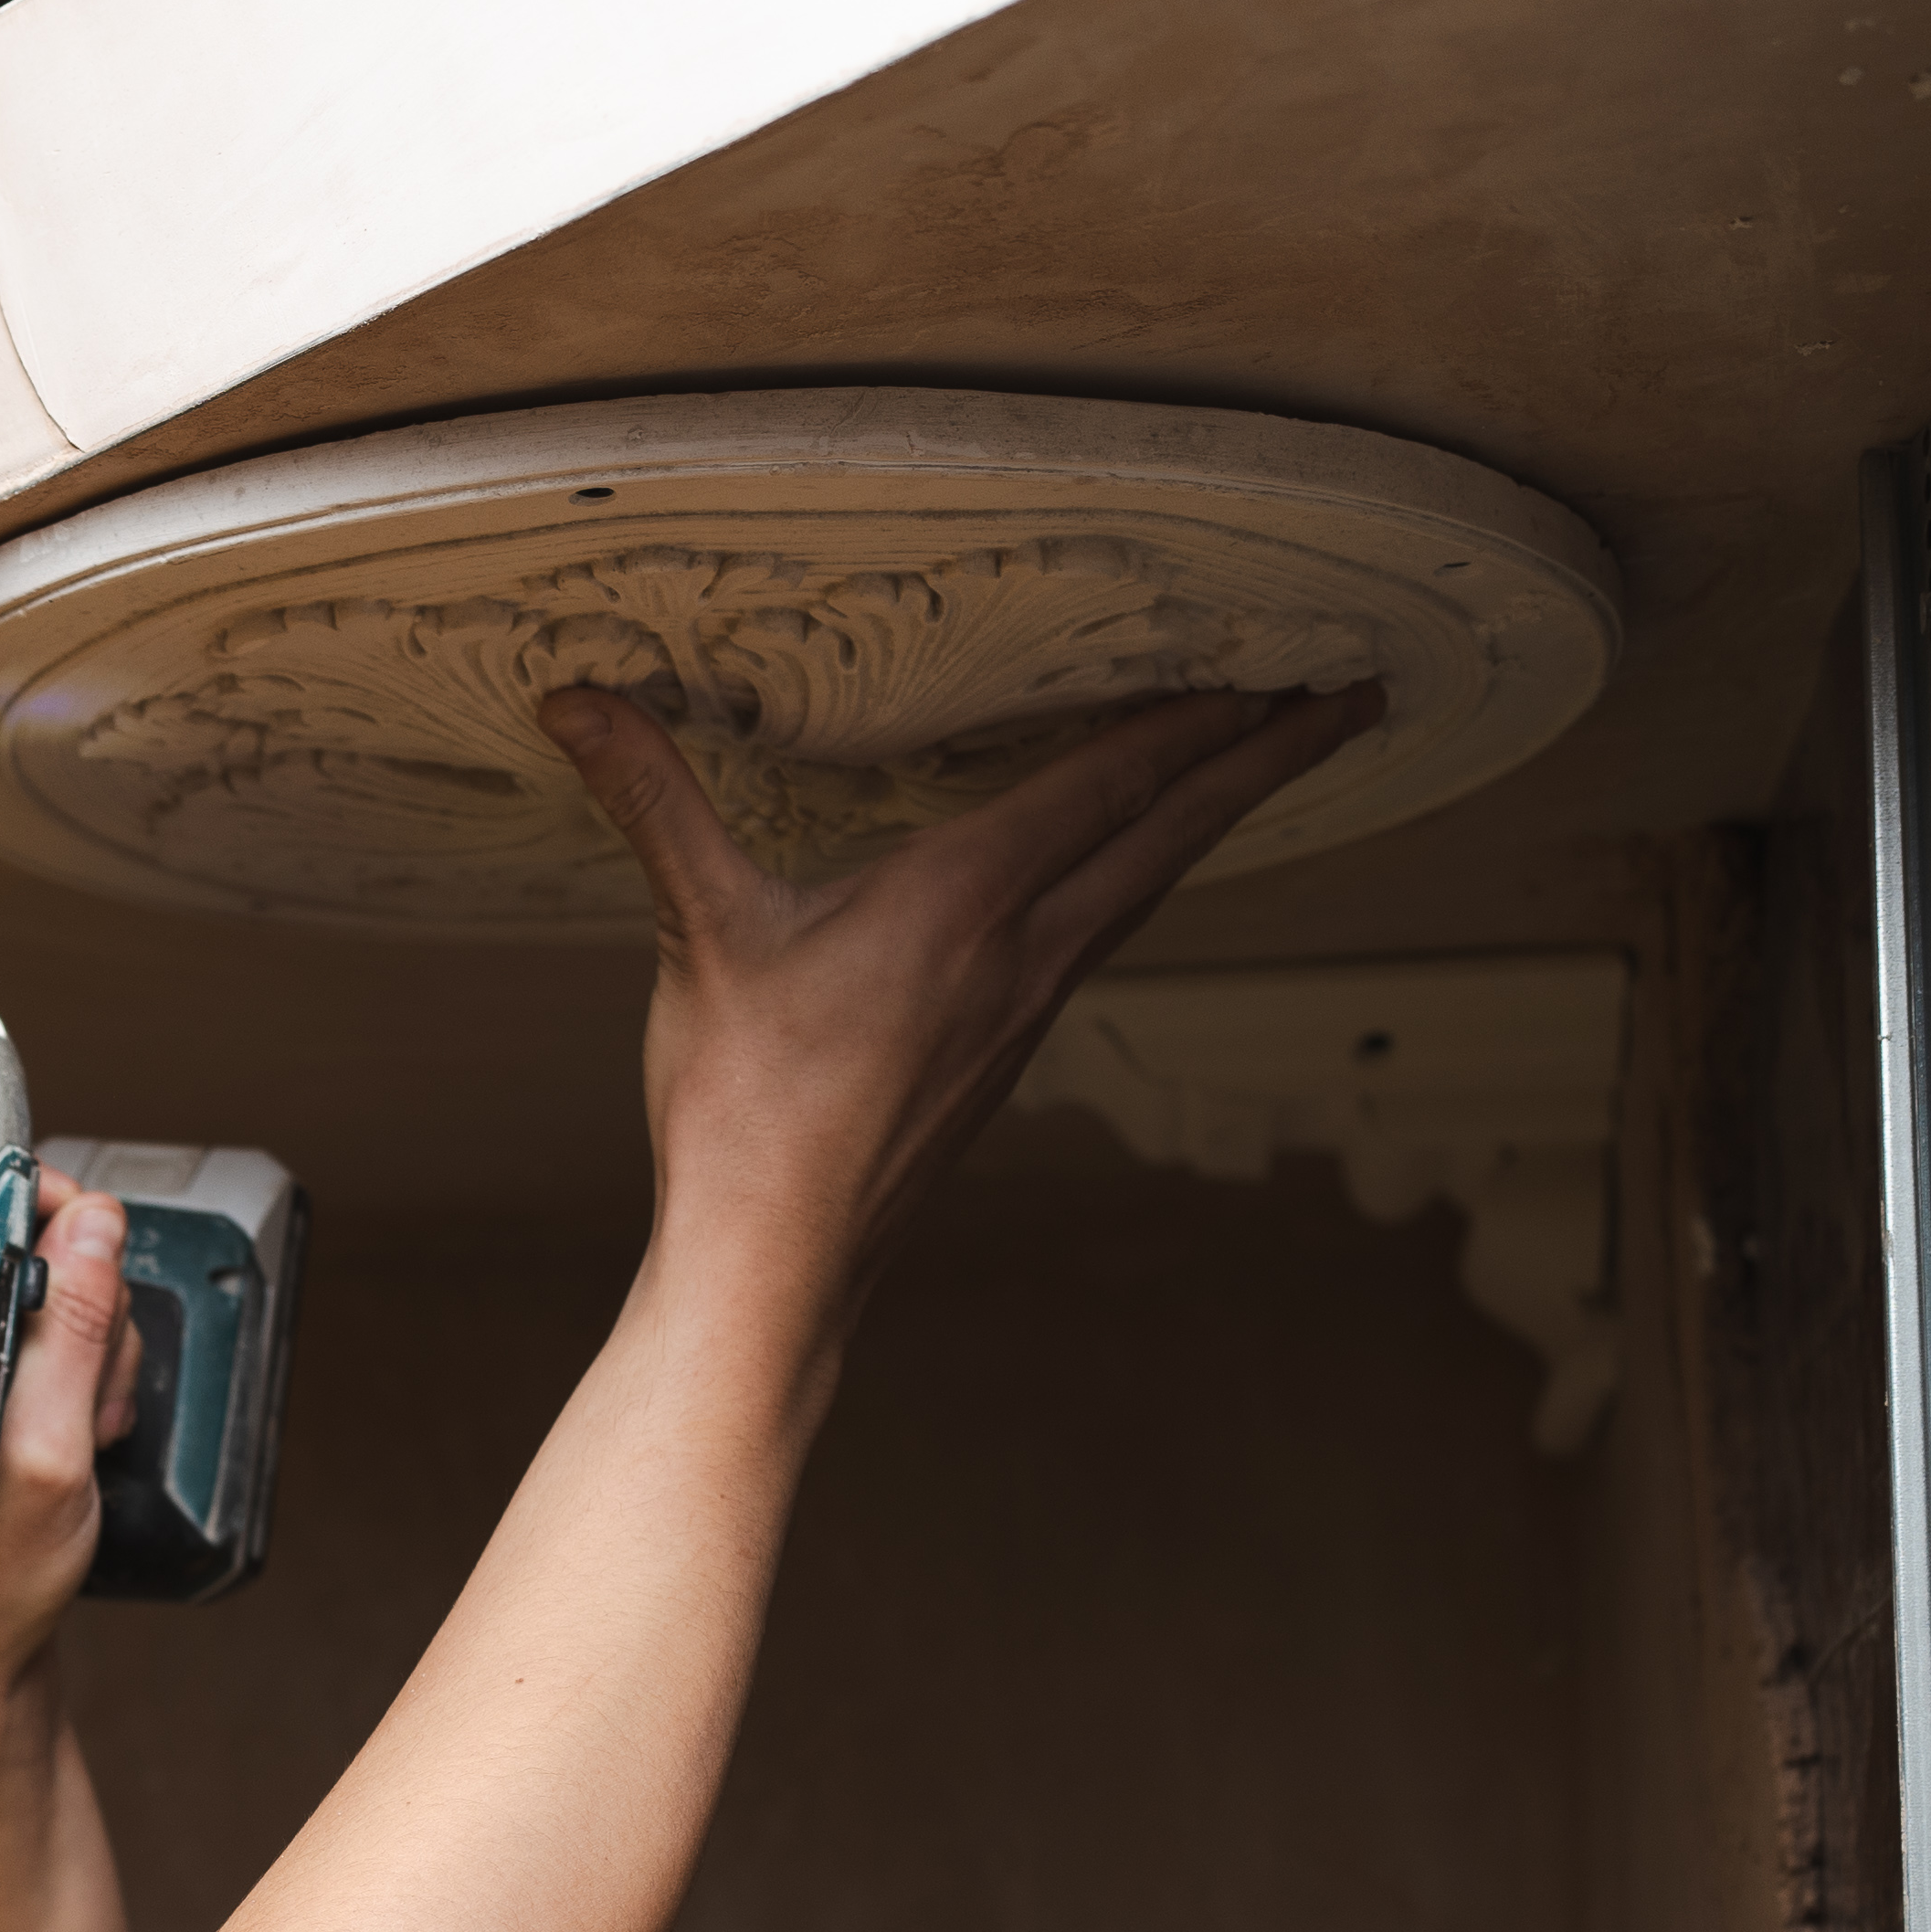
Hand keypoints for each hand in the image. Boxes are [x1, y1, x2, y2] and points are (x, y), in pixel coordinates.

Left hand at [0, 1182, 139, 1738]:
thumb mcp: (48, 1452)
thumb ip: (71, 1333)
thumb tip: (92, 1224)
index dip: (49, 1210)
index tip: (99, 1245)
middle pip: (34, 1258)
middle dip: (91, 1314)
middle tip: (93, 1399)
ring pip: (58, 1310)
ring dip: (97, 1363)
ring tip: (88, 1438)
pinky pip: (56, 1359)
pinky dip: (88, 1392)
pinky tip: (88, 1444)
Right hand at [538, 677, 1385, 1292]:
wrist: (777, 1269)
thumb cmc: (747, 1112)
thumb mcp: (700, 934)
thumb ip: (655, 801)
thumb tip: (577, 699)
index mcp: (967, 901)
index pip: (1111, 780)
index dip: (1199, 712)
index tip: (1284, 663)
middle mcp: (1023, 951)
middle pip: (1174, 832)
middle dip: (1267, 758)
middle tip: (1353, 698)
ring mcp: (1024, 1013)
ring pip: (1146, 889)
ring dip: (1210, 820)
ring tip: (1261, 767)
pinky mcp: (1003, 1059)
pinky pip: (1097, 941)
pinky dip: (1139, 882)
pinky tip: (1122, 881)